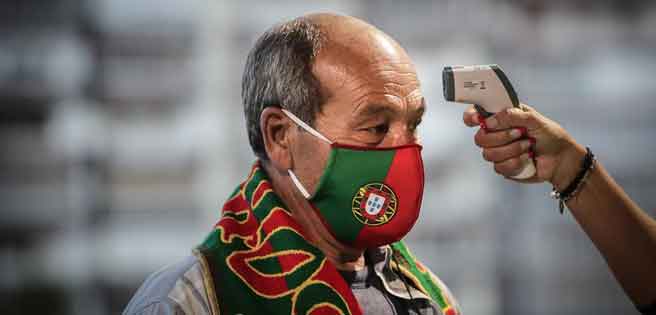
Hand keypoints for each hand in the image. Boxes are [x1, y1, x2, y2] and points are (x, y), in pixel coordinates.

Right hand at [463, 103, 585, 189]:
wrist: (561, 159)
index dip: (470, 117)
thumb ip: (512, 115)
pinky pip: (499, 167)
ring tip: (528, 146)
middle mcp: (496, 134)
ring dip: (512, 150)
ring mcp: (498, 151)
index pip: (475, 115)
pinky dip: (516, 162)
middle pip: (479, 138)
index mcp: (501, 117)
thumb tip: (490, 120)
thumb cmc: (551, 136)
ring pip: (488, 154)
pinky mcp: (503, 167)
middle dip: (501, 137)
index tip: (477, 121)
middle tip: (520, 133)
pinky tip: (527, 158)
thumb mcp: (535, 119)